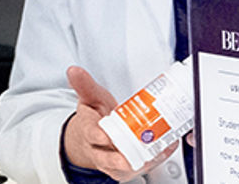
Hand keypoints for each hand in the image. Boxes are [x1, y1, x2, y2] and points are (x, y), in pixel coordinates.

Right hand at [63, 66, 179, 180]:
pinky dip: (153, 161)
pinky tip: (163, 150)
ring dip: (138, 163)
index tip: (103, 136)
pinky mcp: (126, 168)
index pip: (89, 133)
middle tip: (125, 160)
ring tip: (151, 155)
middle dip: (115, 160)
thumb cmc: (95, 116)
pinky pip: (138, 169)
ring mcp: (112, 161)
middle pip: (104, 158)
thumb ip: (84, 85)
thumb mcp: (90, 98)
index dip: (96, 135)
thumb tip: (74, 70)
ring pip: (122, 168)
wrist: (96, 136)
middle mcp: (98, 149)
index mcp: (88, 130)